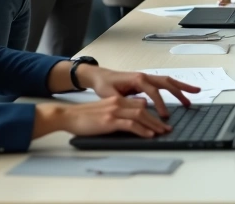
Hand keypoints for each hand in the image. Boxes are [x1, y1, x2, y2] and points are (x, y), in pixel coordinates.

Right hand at [36, 97, 171, 138]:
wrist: (68, 116)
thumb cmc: (84, 116)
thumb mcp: (104, 109)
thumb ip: (118, 111)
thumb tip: (133, 117)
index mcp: (117, 99)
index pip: (140, 105)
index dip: (153, 113)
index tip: (160, 122)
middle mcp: (118, 102)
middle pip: (144, 110)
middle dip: (157, 120)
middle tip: (166, 129)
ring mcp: (114, 111)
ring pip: (140, 116)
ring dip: (153, 125)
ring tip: (162, 132)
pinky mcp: (109, 120)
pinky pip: (130, 124)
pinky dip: (142, 130)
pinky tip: (149, 135)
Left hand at [79, 65, 201, 117]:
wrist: (100, 77)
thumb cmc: (104, 85)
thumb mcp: (110, 95)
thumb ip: (124, 100)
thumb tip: (141, 105)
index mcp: (137, 79)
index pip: (153, 92)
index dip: (160, 104)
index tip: (165, 116)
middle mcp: (144, 76)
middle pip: (167, 82)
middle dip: (181, 90)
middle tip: (192, 99)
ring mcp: (147, 77)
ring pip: (168, 81)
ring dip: (181, 87)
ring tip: (195, 93)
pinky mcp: (147, 81)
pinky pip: (164, 84)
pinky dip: (174, 87)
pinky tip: (181, 93)